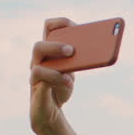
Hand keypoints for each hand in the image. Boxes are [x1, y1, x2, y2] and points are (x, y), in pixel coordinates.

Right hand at [29, 17, 77, 134]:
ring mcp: (35, 75)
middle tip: (72, 50)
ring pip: (36, 64)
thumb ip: (80, 61)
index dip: (61, 24)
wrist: (52, 111)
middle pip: (39, 45)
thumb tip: (99, 50)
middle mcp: (38, 60)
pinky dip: (56, 80)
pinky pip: (40, 82)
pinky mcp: (36, 89)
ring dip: (55, 68)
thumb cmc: (62, 86)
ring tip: (70, 71)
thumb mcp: (73, 72)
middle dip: (56, 46)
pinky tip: (69, 82)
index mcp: (49, 51)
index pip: (48, 28)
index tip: (76, 26)